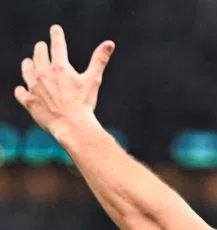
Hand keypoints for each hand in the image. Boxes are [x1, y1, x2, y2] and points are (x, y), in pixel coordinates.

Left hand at [14, 25, 114, 139]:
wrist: (72, 126)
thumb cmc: (85, 104)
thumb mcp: (94, 80)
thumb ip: (99, 60)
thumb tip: (110, 43)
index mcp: (60, 67)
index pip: (57, 45)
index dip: (56, 35)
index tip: (55, 29)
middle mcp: (44, 74)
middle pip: (38, 55)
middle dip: (40, 49)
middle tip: (41, 46)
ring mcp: (34, 87)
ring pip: (26, 70)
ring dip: (28, 65)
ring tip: (29, 62)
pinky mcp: (28, 101)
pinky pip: (20, 92)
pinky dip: (22, 89)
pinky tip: (23, 89)